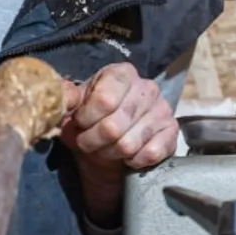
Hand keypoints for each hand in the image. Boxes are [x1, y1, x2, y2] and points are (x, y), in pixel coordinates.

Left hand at [61, 65, 179, 221]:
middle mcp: (146, 87)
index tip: (79, 123)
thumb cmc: (91, 120)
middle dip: (92, 141)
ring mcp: (162, 109)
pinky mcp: (172, 132)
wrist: (111, 141)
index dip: (86, 119)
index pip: (104, 100)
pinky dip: (132, 161)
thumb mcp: (74, 106)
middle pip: (113, 126)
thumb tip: (63, 95)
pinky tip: (126, 156)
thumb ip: (67, 98)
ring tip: (104, 150)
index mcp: (121, 74)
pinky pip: (150, 154)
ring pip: (128, 144)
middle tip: (87, 143)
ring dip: (109, 153)